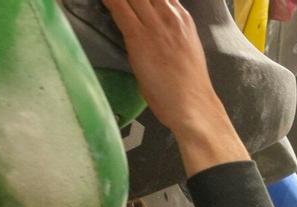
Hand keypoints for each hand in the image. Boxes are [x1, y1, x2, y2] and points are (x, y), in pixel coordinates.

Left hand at [101, 0, 247, 171]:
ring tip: (113, 4)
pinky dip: (109, 2)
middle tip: (124, 4)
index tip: (135, 4)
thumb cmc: (188, 87)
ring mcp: (154, 24)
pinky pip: (118, 7)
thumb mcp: (184, 49)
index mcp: (182, 19)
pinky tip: (103, 2)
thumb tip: (150, 31)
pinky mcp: (137, 36)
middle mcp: (169, 15)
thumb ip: (167, 35)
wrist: (192, 105)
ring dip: (121, 0)